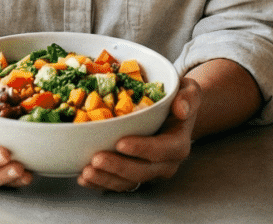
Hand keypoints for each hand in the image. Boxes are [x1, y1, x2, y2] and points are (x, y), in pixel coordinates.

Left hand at [78, 77, 201, 191]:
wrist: (174, 114)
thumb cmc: (176, 98)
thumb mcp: (188, 90)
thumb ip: (189, 97)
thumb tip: (181, 109)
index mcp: (178, 143)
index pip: (163, 150)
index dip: (142, 149)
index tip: (120, 143)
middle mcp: (165, 162)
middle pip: (142, 170)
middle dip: (118, 167)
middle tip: (96, 159)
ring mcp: (149, 171)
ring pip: (128, 181)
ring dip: (106, 179)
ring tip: (87, 171)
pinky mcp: (134, 174)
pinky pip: (118, 183)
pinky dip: (101, 183)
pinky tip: (84, 178)